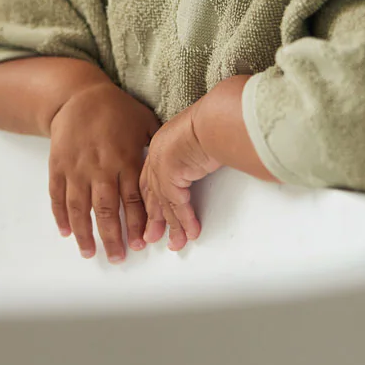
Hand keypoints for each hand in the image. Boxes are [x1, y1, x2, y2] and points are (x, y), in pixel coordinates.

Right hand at [47, 81, 159, 262]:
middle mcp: (100, 167)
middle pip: (106, 210)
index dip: (137, 225)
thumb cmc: (115, 108)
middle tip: (117, 258)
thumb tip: (178, 163)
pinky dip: (61, 215)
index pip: (133, 200)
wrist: (78, 95)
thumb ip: (158, 147)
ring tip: (89, 253)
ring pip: (79, 207)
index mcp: (124, 159)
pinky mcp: (58, 165)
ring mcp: (76, 167)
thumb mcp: (144, 121)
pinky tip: (66, 232)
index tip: (141, 244)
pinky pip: (57, 195)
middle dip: (112, 238)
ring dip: (84, 233)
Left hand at [139, 105, 222, 249]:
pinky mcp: (172, 179)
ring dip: (173, 227)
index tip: (150, 213)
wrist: (214, 120)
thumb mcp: (198, 137)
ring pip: (165, 205)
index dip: (150, 198)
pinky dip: (186, 222)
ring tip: (176, 243)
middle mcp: (157, 157)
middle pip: (152, 195)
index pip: (150, 178)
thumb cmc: (211, 121)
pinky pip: (179, 207)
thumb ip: (195, 152)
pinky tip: (191, 233)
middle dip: (153, 219)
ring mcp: (161, 168)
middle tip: (151, 236)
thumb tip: (205, 159)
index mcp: (160, 145)